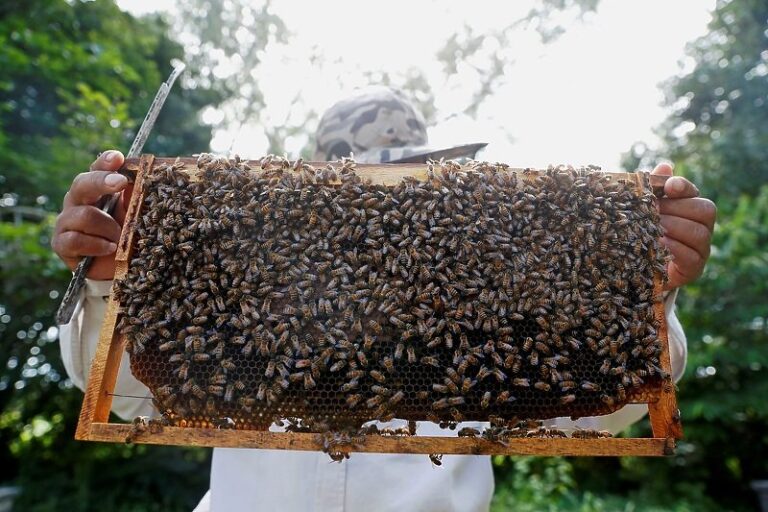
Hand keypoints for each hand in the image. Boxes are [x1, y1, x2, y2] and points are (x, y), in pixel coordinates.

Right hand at [52, 150, 130, 279]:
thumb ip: (137, 195)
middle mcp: (78, 201)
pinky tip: (110, 248)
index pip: (98, 169)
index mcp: (97, 189)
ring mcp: (67, 221)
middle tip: (120, 182)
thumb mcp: (136, 214)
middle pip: (82, 183)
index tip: (118, 158)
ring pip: (83, 215)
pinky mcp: (61, 243)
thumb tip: (145, 174)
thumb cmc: (127, 235)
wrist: (117, 267)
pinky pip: (75, 239)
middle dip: (102, 181)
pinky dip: (96, 244)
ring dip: (108, 227)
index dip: (106, 162)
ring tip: (121, 238)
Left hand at [651, 163, 715, 289]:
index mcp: (689, 207)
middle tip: (652, 211)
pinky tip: (658, 244)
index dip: (683, 187)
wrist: (638, 269)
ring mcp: (701, 247)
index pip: (693, 192)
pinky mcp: (695, 267)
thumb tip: (665, 166)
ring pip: (699, 232)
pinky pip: (692, 255)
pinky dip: (675, 248)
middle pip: (703, 210)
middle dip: (676, 209)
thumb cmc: (642, 234)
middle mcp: (701, 226)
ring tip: (654, 228)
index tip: (669, 186)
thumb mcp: (642, 211)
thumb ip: (653, 190)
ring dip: (674, 227)